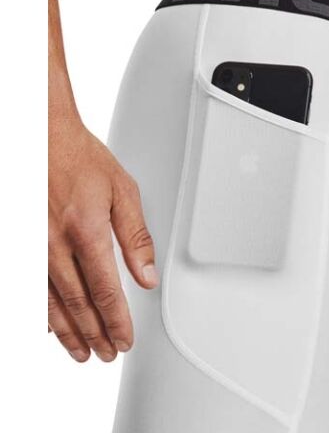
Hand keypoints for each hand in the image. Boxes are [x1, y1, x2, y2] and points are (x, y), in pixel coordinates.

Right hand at [48, 117, 157, 361]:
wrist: (40, 137)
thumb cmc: (81, 158)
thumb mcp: (122, 191)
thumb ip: (136, 237)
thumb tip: (146, 274)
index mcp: (87, 232)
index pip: (106, 291)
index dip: (117, 321)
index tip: (125, 339)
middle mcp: (56, 245)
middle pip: (79, 305)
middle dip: (96, 334)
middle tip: (108, 353)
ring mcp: (33, 247)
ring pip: (52, 304)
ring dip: (69, 333)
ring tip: (82, 353)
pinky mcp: (21, 245)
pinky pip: (30, 289)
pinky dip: (42, 314)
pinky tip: (50, 328)